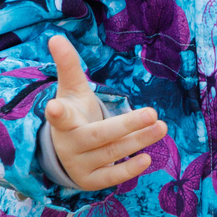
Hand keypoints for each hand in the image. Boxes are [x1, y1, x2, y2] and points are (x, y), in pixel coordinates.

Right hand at [42, 35, 165, 190]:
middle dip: (126, 125)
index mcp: (63, 121)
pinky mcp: (91, 180)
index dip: (57, 113)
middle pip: (99, 135)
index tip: (55, 107)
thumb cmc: (74, 113)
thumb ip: (69, 65)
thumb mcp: (72, 90)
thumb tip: (56, 36)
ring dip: (138, 140)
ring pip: (112, 152)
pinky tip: (148, 158)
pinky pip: (112, 176)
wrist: (66, 152)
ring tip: (161, 127)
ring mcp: (80, 164)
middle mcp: (69, 145)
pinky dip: (130, 169)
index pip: (58, 116)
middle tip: (152, 113)